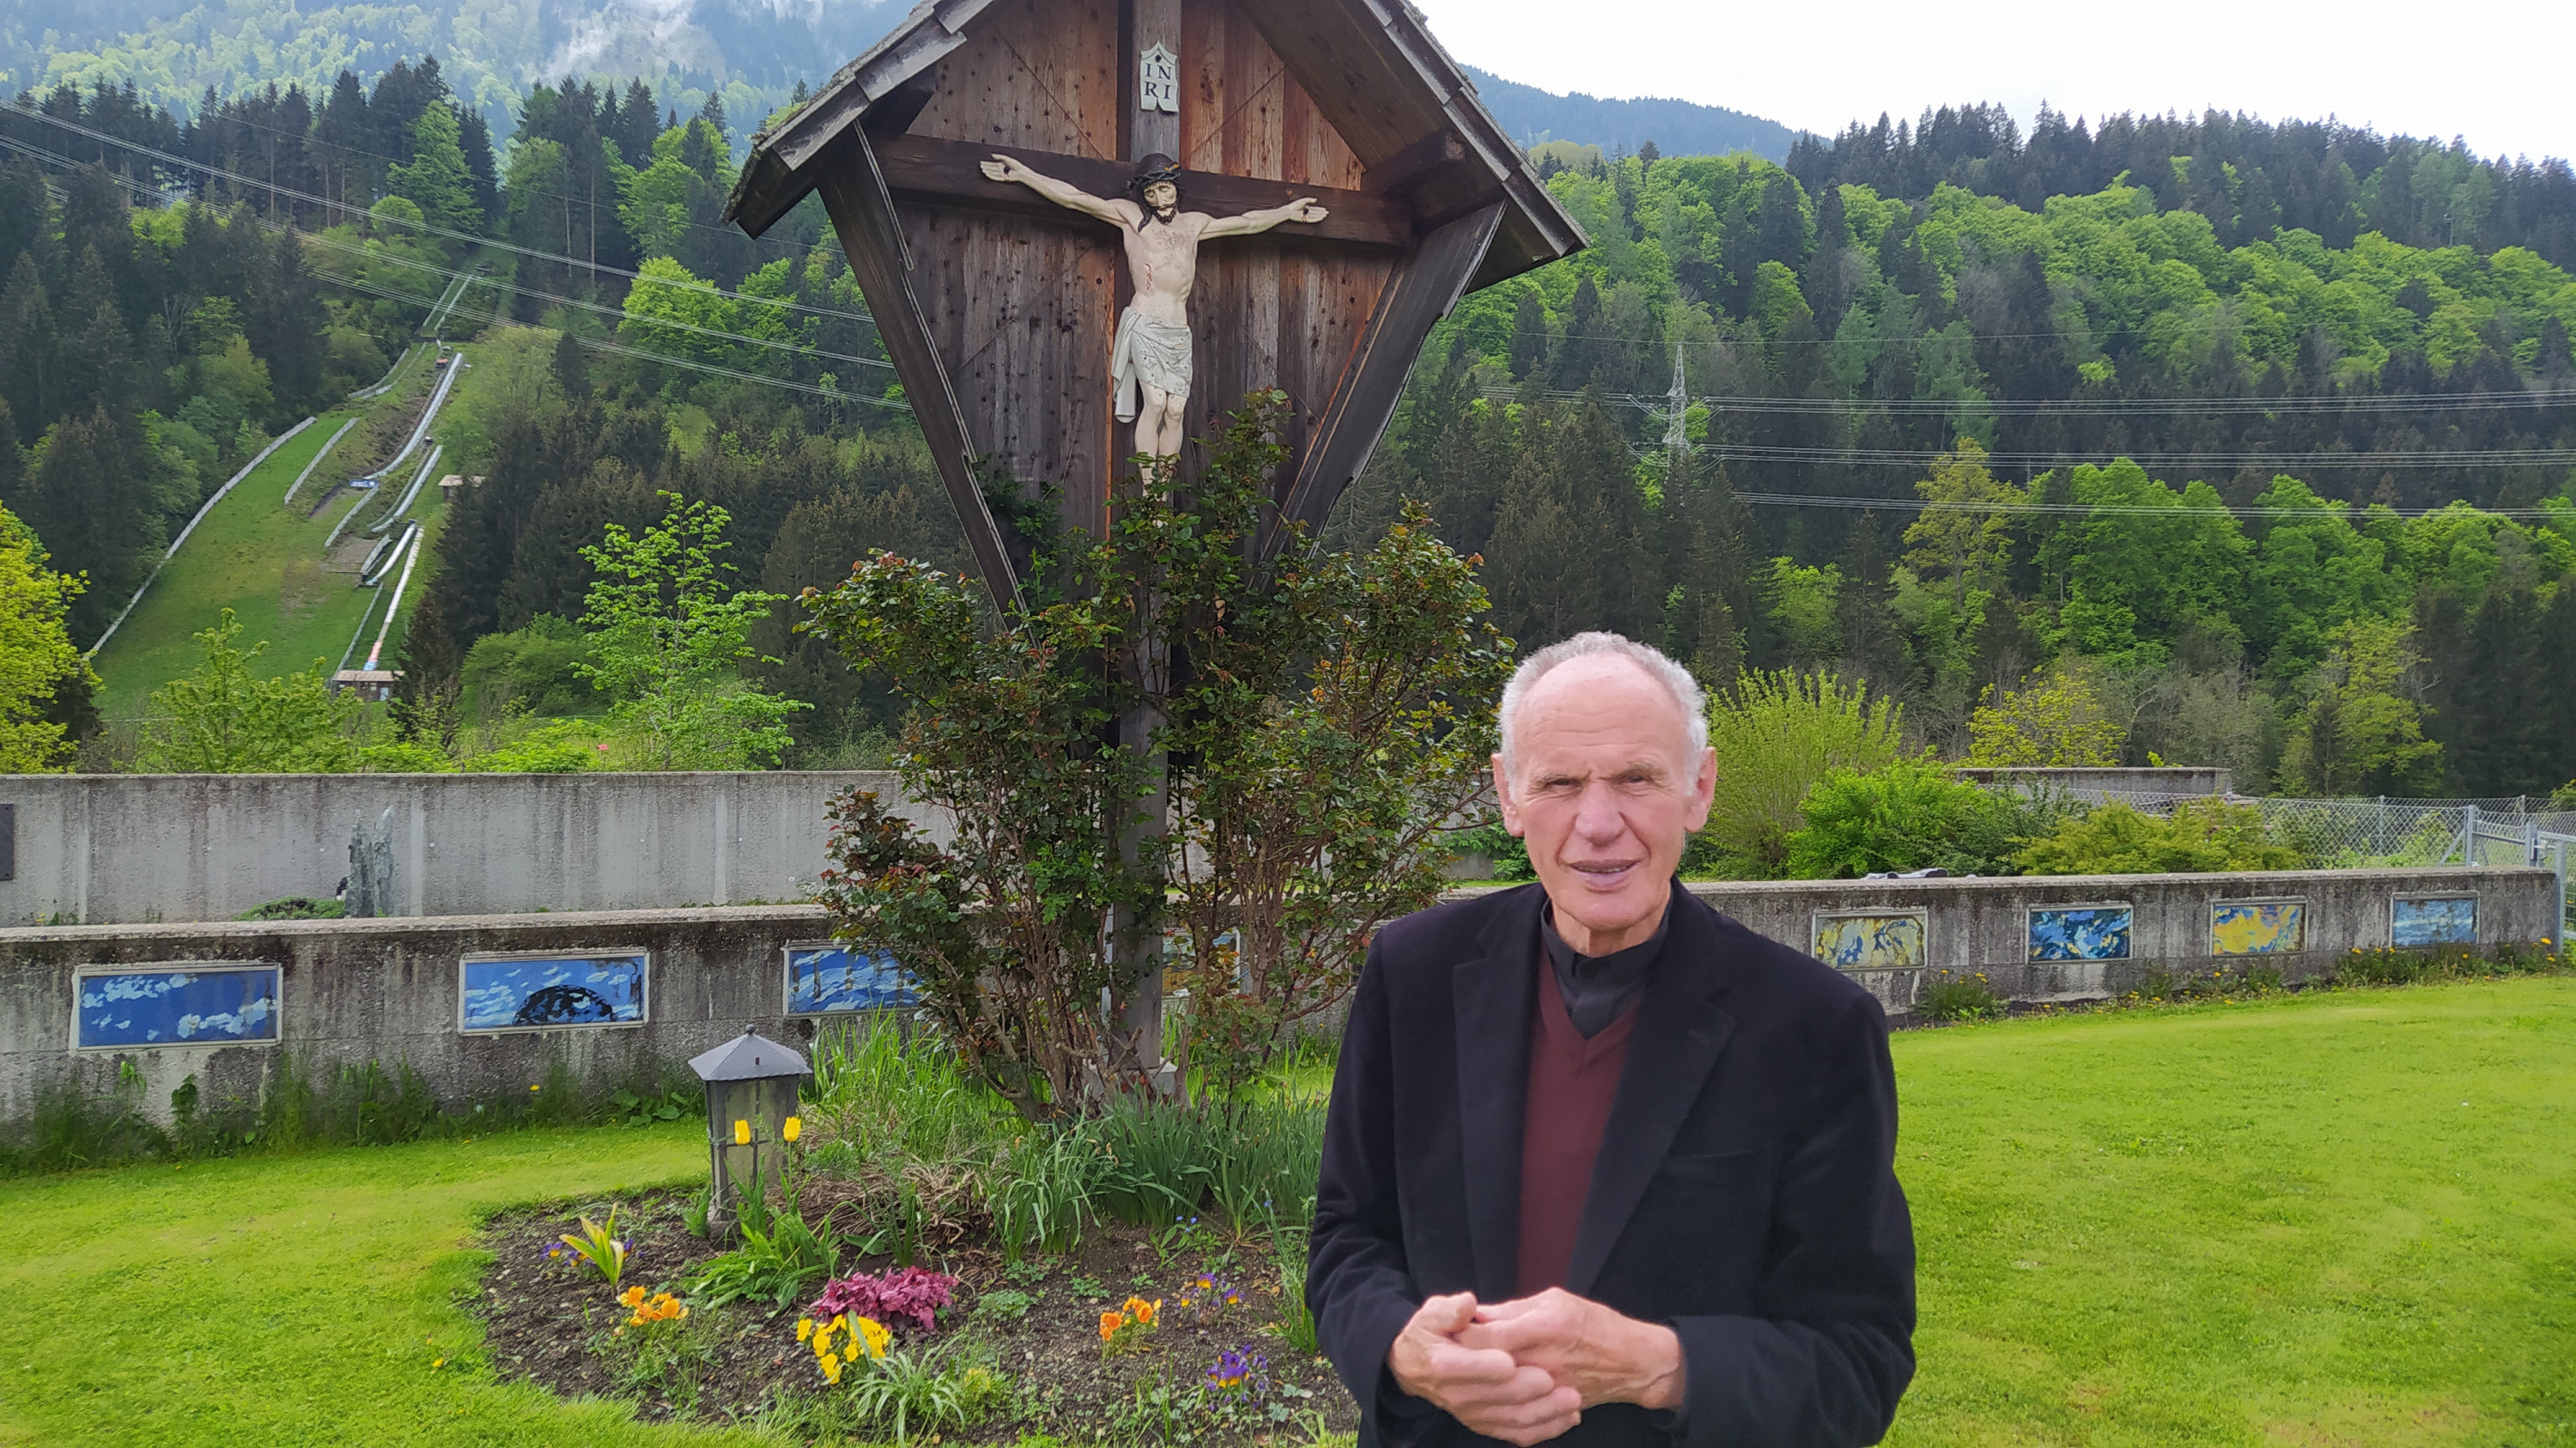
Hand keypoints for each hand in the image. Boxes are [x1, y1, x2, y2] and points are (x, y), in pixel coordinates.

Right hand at [979, 155, 1025, 182]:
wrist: (1021, 171)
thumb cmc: (1016, 165)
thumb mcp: (1006, 158)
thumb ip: (999, 156)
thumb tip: (992, 155)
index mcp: (1001, 166)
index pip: (992, 165)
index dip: (987, 164)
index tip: (981, 162)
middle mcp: (1001, 171)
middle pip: (991, 169)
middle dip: (986, 167)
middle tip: (980, 165)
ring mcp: (1002, 175)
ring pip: (992, 173)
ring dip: (987, 172)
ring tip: (982, 169)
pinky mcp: (1003, 179)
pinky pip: (996, 178)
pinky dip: (991, 176)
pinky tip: (987, 174)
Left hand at [1285, 197, 1328, 223]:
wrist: (1289, 210)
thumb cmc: (1295, 205)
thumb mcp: (1303, 200)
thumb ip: (1310, 199)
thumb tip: (1316, 200)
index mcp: (1306, 208)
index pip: (1315, 209)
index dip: (1320, 209)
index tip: (1325, 209)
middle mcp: (1307, 213)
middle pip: (1316, 213)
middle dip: (1321, 213)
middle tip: (1327, 213)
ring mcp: (1306, 216)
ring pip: (1315, 216)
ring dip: (1320, 216)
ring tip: (1325, 215)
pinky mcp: (1305, 220)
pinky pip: (1312, 220)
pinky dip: (1317, 219)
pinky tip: (1321, 218)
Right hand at [1388, 1292, 1581, 1444]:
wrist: (1416, 1369)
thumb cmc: (1430, 1334)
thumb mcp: (1431, 1314)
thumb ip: (1450, 1310)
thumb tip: (1468, 1304)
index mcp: (1444, 1364)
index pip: (1468, 1367)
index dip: (1489, 1365)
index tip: (1512, 1360)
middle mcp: (1458, 1395)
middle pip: (1498, 1396)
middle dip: (1529, 1389)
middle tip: (1556, 1378)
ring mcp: (1474, 1414)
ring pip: (1514, 1419)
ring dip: (1546, 1413)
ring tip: (1573, 1400)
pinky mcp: (1487, 1425)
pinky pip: (1519, 1434)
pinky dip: (1545, 1429)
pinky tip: (1568, 1418)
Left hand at [1457, 1288, 1685, 1411]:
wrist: (1633, 1362)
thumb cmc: (1595, 1323)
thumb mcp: (1555, 1301)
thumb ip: (1513, 1310)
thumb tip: (1476, 1314)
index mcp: (1545, 1327)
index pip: (1486, 1338)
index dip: (1461, 1335)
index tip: (1451, 1330)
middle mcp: (1545, 1362)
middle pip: (1487, 1369)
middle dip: (1464, 1361)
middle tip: (1452, 1353)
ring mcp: (1548, 1390)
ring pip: (1497, 1395)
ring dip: (1478, 1385)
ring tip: (1470, 1373)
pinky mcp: (1552, 1409)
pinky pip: (1517, 1417)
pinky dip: (1500, 1408)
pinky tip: (1493, 1396)